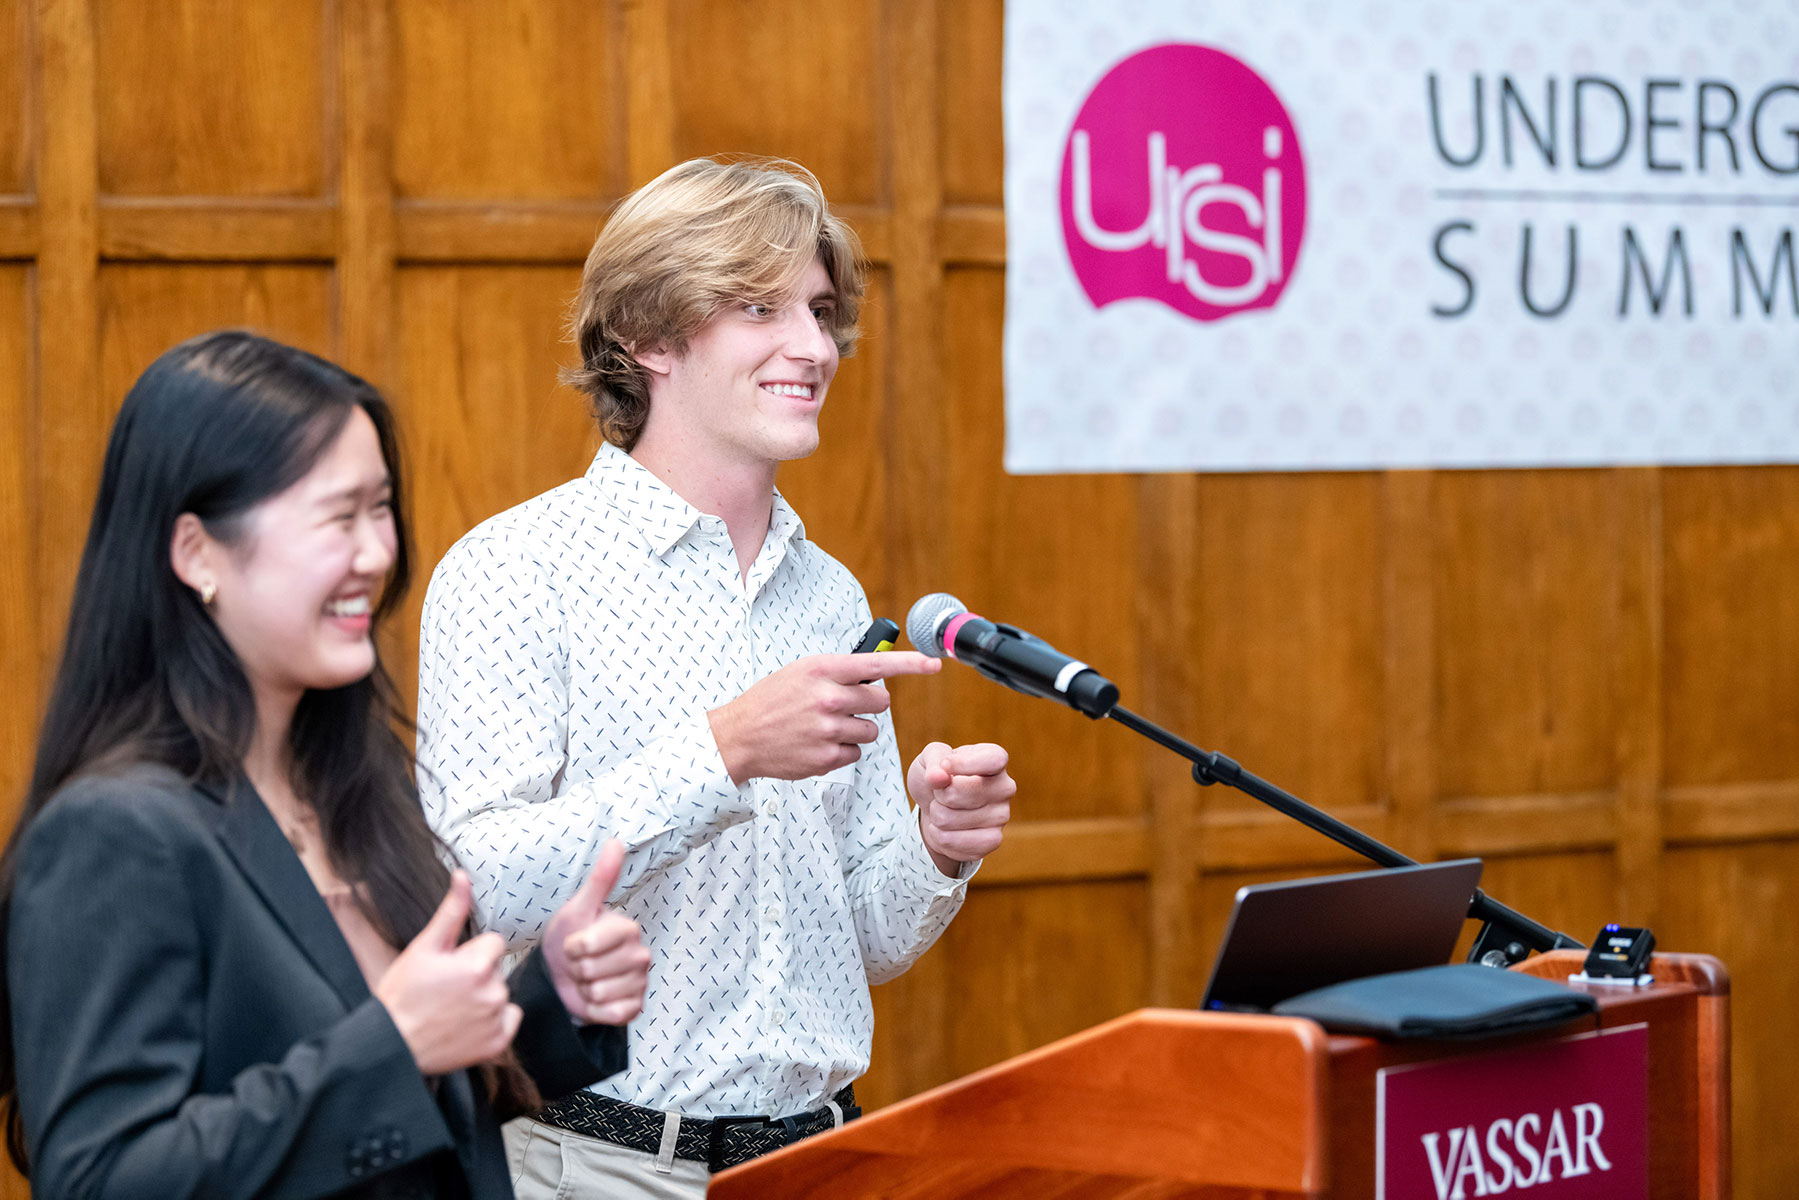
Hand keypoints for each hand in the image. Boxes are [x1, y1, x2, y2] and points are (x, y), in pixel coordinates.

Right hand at [376, 870, 520, 1074]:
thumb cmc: (403, 994)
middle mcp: (494, 992)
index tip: (449, 968)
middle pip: (496, 970)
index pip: (493, 944)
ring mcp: (496, 1019)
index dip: (470, 953)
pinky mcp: (498, 1042)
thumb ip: (451, 911)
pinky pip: (508, 1020)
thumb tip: (463, 875)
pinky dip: (493, 1023)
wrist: (392, 1044)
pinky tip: (466, 1026)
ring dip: (484, 999)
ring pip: (501, 994)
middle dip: (477, 976)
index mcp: (479, 965)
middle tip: (446, 991)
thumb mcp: (424, 948)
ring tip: (452, 1010)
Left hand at [543, 838, 650, 1025]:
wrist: (564, 976)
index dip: (573, 947)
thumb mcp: (578, 909)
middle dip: (577, 970)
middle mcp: (641, 954)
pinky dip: (596, 1010)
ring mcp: (640, 983)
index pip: (589, 945)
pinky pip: (611, 1014)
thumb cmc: (570, 938)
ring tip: (587, 980)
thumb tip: (615, 841)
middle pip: (593, 971)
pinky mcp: (635, 1007)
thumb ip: (600, 878)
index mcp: (628, 929)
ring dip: (585, 991)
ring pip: (600, 993)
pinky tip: (596, 999)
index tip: (574, 943)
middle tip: (580, 964)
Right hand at [707, 652, 940, 784]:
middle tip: (845, 706)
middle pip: (881, 701)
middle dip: (870, 704)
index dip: (912, 664)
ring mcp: (829, 730)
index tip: (935, 664)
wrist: (739, 736)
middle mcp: (829, 697)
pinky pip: (856, 753)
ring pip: (871, 730)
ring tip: (825, 727)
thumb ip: (838, 672)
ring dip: (856, 730)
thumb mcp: (801, 672)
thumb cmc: (771, 701)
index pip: (878, 664)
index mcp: (823, 670)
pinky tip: (817, 745)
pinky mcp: (828, 757)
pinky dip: (842, 751)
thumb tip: (876, 673)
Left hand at [910, 742, 1014, 876]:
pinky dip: (941, 837)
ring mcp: (1002, 816)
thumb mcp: (931, 756)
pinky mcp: (993, 840)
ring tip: (943, 809)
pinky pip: (958, 843)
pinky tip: (945, 829)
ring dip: (936, 816)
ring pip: (951, 819)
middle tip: (941, 791)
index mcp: (996, 758)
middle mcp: (1005, 787)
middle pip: (959, 792)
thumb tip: (938, 777)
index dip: (963, 764)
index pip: (993, 760)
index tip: (944, 765)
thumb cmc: (937, 775)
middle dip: (938, 794)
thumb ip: (934, 760)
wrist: (935, 806)